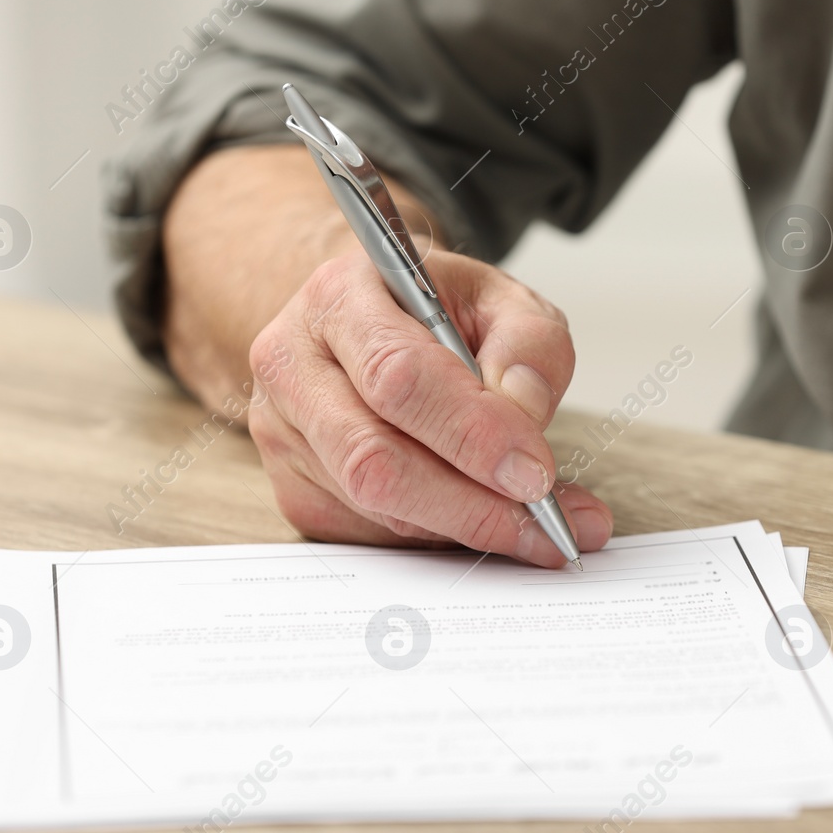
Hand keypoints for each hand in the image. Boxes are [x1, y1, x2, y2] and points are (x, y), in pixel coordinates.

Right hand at [245, 248, 612, 565]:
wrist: (368, 323)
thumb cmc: (434, 310)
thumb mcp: (500, 299)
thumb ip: (528, 343)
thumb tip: (524, 411)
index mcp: (340, 297)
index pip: (398, 378)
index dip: (472, 434)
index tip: (536, 472)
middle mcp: (294, 365)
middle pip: (373, 458)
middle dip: (471, 502)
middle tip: (546, 522)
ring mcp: (285, 434)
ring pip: (376, 507)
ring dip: (466, 526)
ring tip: (538, 526)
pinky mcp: (297, 488)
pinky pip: (372, 534)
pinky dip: (440, 535)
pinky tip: (483, 517)